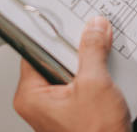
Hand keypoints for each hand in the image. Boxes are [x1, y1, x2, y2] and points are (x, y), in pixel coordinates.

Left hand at [13, 16, 130, 131]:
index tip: (68, 23)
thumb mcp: (96, 84)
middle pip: (54, 59)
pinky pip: (80, 86)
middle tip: (90, 44)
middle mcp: (38, 103)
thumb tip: (93, 29)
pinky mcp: (72, 113)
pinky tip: (105, 82)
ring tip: (100, 69)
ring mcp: (56, 109)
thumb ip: (93, 50)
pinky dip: (93, 79)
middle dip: (76, 51)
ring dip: (88, 66)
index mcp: (30, 95)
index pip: (35, 49)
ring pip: (70, 72)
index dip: (54, 34)